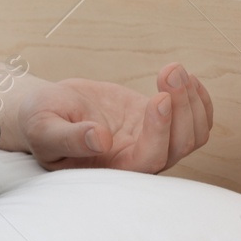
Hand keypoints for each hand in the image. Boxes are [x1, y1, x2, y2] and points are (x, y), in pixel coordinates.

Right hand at [14, 63, 212, 172]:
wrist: (49, 111)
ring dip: (191, 100)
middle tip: (169, 72)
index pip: (149, 159)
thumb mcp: (44, 128)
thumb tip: (100, 139)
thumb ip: (68, 138)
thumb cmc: (41, 123)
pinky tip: (184, 78)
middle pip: (180, 145)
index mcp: (111, 170)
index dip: (159, 132)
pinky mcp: (160, 124)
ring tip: (172, 70)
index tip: (157, 99)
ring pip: (194, 133)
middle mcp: (138, 161)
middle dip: (182, 108)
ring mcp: (153, 143)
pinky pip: (196, 120)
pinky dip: (198, 99)